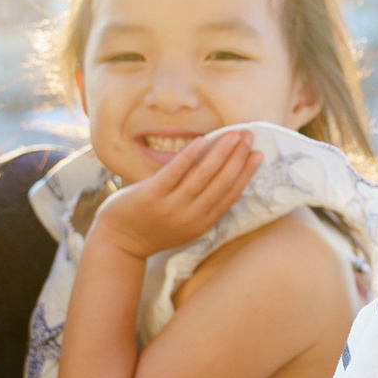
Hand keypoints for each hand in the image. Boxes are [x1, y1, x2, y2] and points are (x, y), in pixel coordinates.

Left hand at [91, 129, 260, 256]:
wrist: (118, 242)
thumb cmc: (154, 229)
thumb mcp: (188, 226)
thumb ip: (210, 209)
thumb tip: (238, 193)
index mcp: (202, 223)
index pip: (230, 194)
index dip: (246, 173)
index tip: (258, 154)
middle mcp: (190, 216)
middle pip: (221, 182)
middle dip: (238, 157)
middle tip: (249, 136)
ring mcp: (170, 206)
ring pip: (202, 175)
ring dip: (220, 152)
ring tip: (233, 135)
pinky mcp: (151, 195)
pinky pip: (175, 172)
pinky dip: (190, 155)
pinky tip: (201, 140)